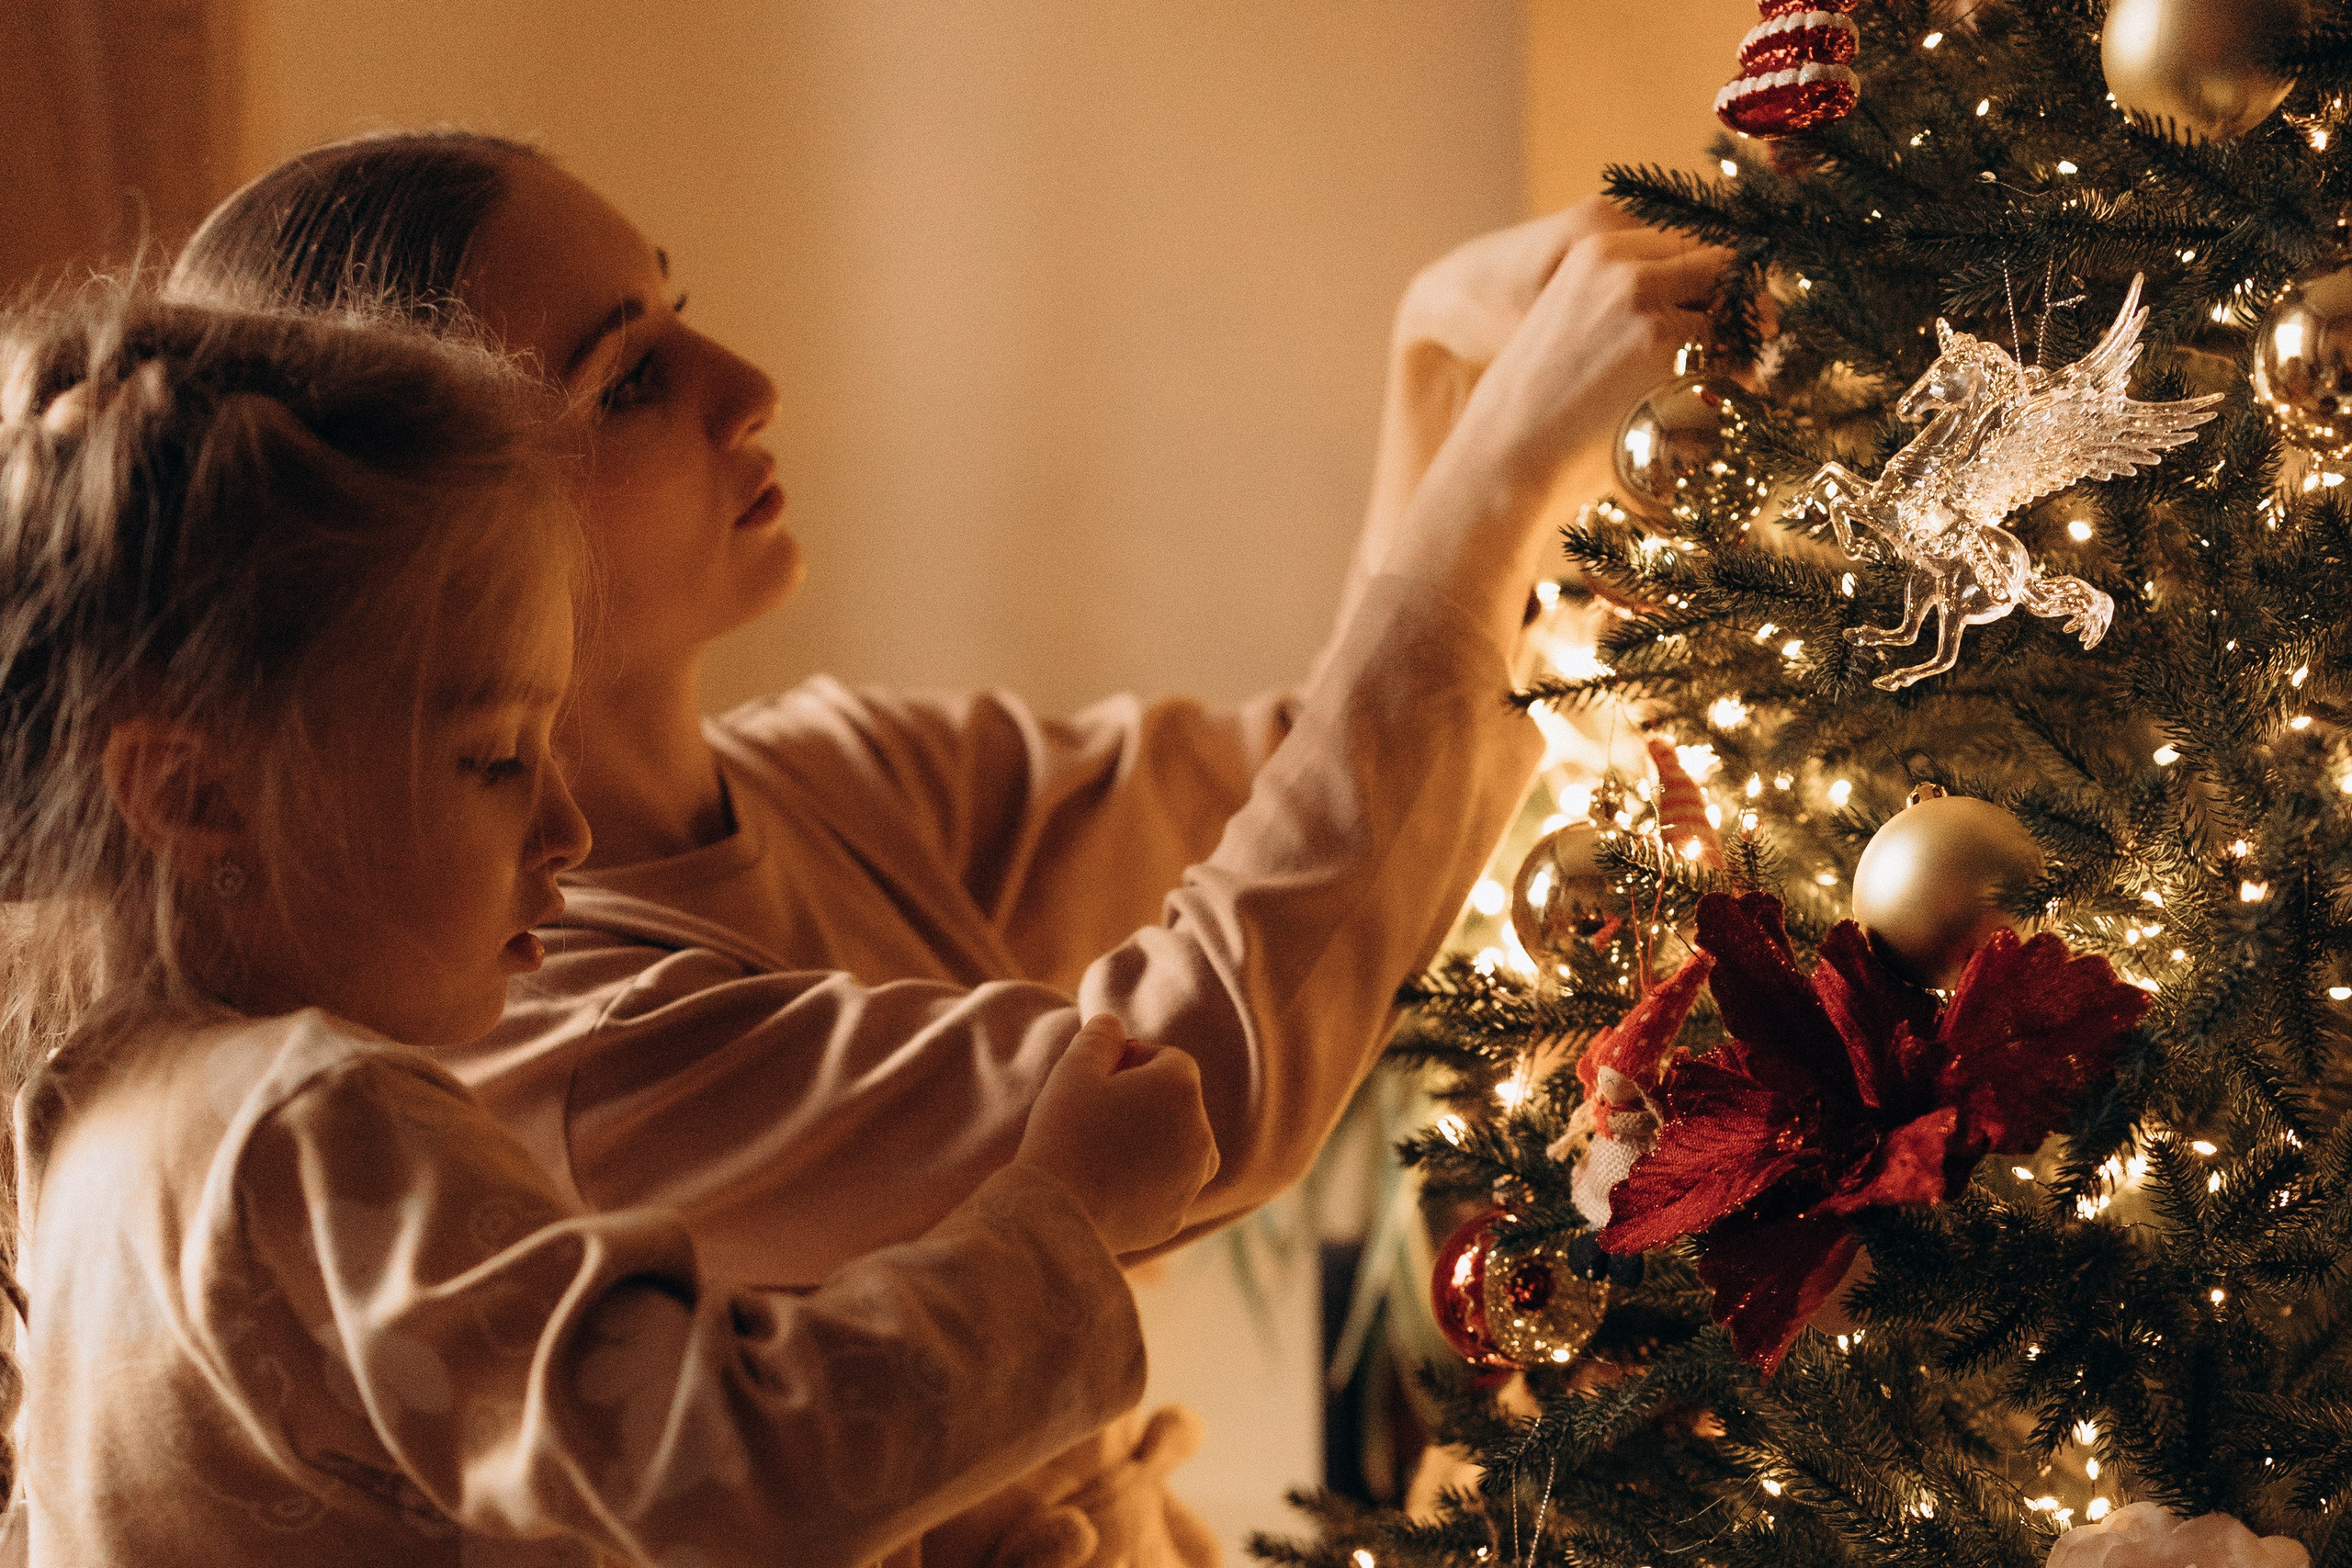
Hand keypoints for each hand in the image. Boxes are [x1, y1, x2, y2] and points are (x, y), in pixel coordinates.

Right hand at [1016, 1014, 1219, 1256]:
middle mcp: (1201, 1133)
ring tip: (1101, 1151)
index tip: (1097, 1080)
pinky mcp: (1176, 1217)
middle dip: (1144, 1101)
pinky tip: (1104, 1186)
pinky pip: (1165, 1187)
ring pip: (1177, 1146)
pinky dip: (1145, 1182)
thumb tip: (1112, 1023)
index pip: (1168, 1059)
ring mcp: (1193, 1180)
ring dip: (1150, 1141)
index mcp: (1182, 1089)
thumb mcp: (1074, 1069)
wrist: (1056, 1215)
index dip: (1132, 1062)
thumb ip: (1099, 1036)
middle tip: (1094, 1116)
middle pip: (1176, 1103)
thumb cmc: (1064, 1133)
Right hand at [1382, 220, 1734, 653]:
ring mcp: (1645, 304)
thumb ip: (1625, 299)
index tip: (1727, 312)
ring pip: (1736, 308)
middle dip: (1742, 305)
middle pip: (1722, 264)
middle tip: (1748, 348)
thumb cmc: (1536, 408)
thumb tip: (1707, 301)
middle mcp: (1624, 265)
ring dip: (1745, 344)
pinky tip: (1714, 407)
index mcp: (1596, 250)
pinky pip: (1736, 357)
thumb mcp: (1568, 324)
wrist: (1502, 458)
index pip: (1691, 241)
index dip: (1719, 278)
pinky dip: (1740, 381)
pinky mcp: (1665, 351)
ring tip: (1728, 382)